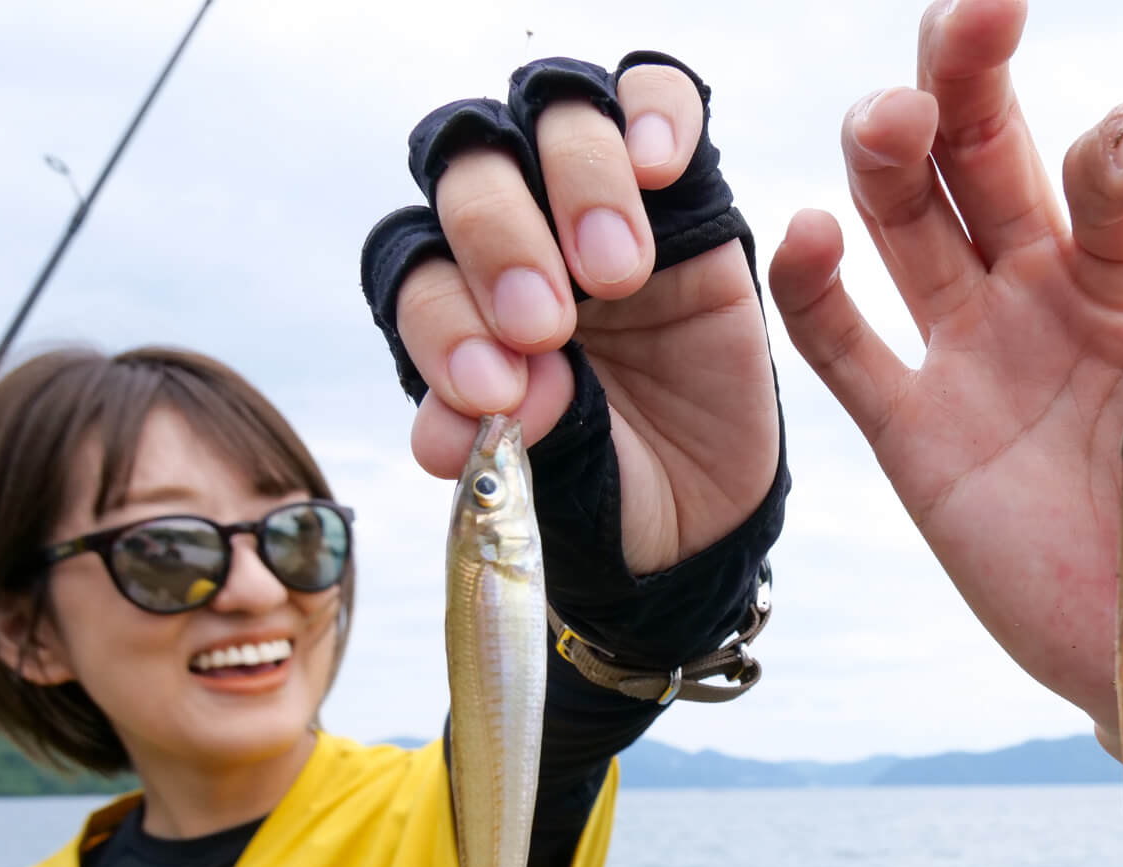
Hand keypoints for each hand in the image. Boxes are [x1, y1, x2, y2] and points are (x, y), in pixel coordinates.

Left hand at [381, 59, 778, 575]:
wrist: (706, 513)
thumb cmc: (610, 492)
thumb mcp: (559, 487)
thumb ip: (510, 446)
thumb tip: (451, 429)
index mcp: (458, 306)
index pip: (415, 270)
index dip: (442, 318)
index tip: (494, 391)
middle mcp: (515, 238)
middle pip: (467, 170)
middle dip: (499, 242)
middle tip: (548, 327)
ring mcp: (597, 204)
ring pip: (550, 116)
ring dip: (575, 180)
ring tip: (619, 272)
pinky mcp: (685, 192)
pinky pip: (655, 97)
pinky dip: (654, 113)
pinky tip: (660, 167)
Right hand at [769, 0, 1122, 810]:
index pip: (1110, 165)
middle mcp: (1048, 292)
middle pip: (986, 152)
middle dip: (970, 74)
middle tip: (972, 14)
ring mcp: (975, 357)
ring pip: (908, 222)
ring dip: (891, 155)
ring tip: (893, 117)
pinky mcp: (917, 436)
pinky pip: (847, 347)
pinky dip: (813, 288)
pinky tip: (808, 231)